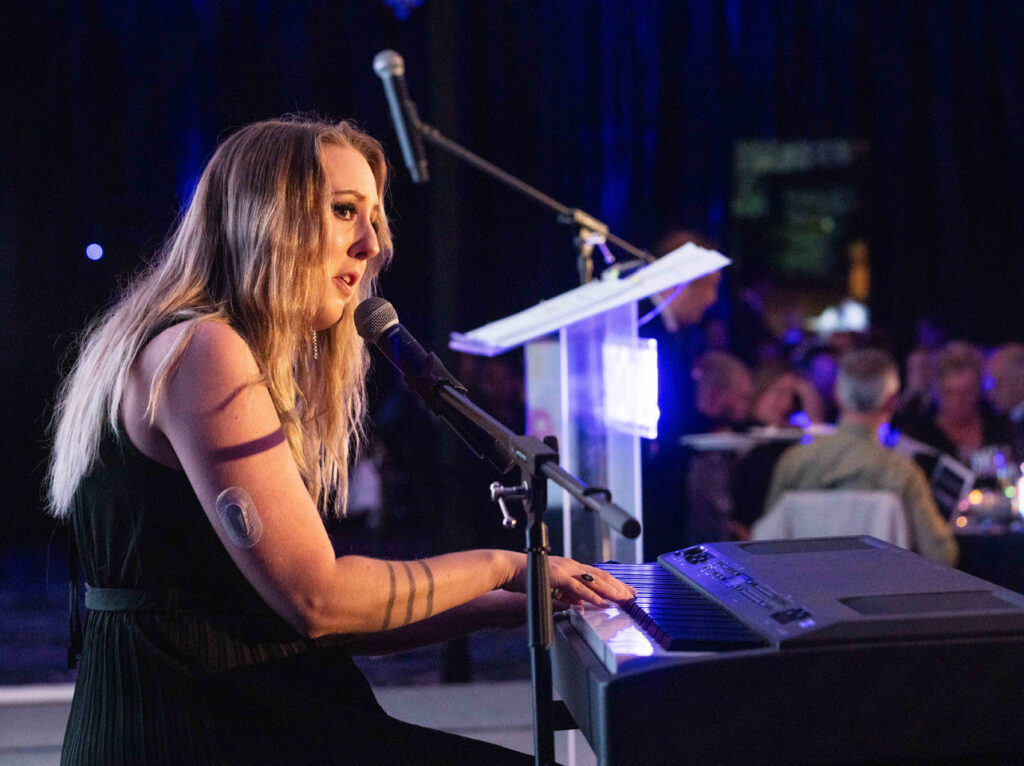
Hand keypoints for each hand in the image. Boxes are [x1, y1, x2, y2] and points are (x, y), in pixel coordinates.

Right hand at [502, 553, 636, 607]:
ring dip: (610, 591)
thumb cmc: (524, 577)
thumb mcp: (550, 589)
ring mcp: (564, 569)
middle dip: (618, 586)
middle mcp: (570, 565)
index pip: (596, 574)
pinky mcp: (556, 576)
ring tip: (624, 599)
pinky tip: (601, 602)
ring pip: (593, 580)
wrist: (507, 568)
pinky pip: (577, 588)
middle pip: (600, 576)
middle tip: (633, 595)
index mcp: (569, 567)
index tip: (625, 591)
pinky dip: (591, 596)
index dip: (612, 583)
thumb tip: (578, 604)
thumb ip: (564, 596)